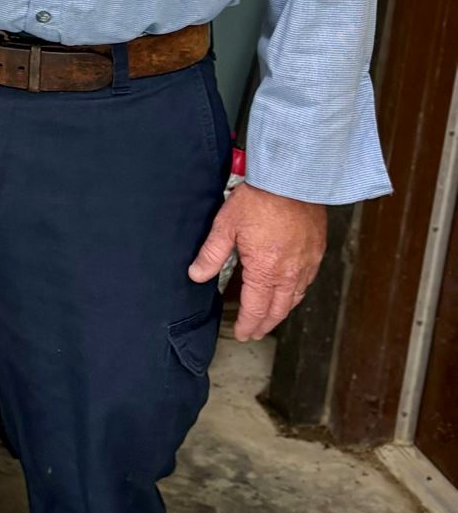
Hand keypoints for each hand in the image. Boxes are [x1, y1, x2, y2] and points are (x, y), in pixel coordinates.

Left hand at [188, 182, 325, 341]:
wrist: (293, 179)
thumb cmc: (259, 199)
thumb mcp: (225, 226)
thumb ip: (211, 254)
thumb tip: (196, 275)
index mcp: (265, 270)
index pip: (256, 308)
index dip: (248, 324)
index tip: (242, 333)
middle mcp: (290, 272)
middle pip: (278, 310)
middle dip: (265, 324)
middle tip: (255, 332)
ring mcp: (306, 263)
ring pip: (295, 298)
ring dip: (281, 311)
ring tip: (270, 317)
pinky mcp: (317, 251)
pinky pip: (307, 281)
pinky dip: (297, 293)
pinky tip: (290, 291)